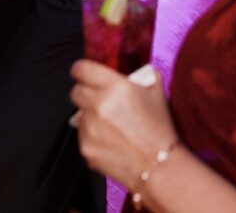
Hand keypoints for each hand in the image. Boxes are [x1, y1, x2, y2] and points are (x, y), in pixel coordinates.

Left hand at [70, 60, 179, 186]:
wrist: (159, 166)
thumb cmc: (159, 129)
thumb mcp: (155, 93)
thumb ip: (142, 76)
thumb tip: (135, 70)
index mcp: (115, 87)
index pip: (82, 69)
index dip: (81, 71)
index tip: (83, 74)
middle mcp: (99, 105)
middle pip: (76, 91)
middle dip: (86, 94)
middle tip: (100, 101)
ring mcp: (90, 127)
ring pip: (79, 114)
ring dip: (90, 116)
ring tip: (111, 125)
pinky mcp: (85, 147)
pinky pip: (82, 135)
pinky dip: (92, 136)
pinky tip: (110, 140)